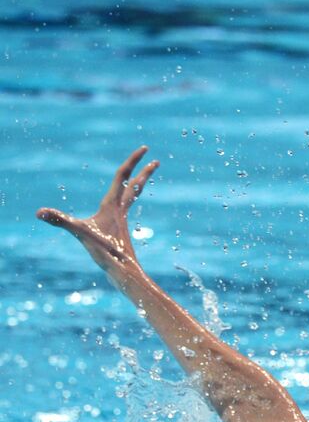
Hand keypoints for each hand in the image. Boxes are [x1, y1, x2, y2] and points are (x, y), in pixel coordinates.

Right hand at [37, 147, 158, 270]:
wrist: (124, 273)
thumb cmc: (106, 253)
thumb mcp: (81, 234)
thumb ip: (61, 221)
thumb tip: (40, 213)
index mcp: (113, 205)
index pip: (123, 176)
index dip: (132, 161)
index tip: (145, 148)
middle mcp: (120, 210)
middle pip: (134, 185)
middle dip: (144, 171)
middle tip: (155, 160)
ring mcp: (121, 220)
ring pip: (132, 197)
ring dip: (138, 184)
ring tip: (144, 176)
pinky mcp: (119, 230)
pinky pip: (125, 209)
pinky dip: (127, 201)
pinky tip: (122, 205)